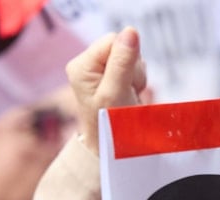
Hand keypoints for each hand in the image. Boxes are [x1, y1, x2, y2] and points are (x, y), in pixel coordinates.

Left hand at [66, 27, 146, 154]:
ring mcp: (101, 70)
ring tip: (128, 96)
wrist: (113, 149)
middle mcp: (88, 64)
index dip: (127, 59)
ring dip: (136, 77)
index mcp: (82, 65)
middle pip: (123, 47)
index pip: (113, 40)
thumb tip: (131, 31)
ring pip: (132, 57)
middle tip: (127, 92)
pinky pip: (134, 66)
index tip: (125, 83)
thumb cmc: (110, 126)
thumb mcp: (116, 93)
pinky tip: (130, 95)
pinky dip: (137, 81)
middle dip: (132, 69)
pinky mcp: (113, 76)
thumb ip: (122, 62)